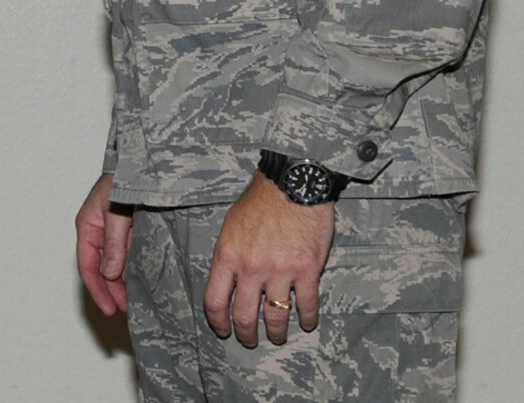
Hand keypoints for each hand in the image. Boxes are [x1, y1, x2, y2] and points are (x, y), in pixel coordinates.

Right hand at [76, 173, 133, 315]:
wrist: (146, 161)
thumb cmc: (124, 177)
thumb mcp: (115, 210)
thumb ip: (113, 241)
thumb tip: (110, 273)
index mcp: (88, 226)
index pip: (87, 266)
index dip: (97, 290)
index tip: (110, 309)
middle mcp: (100, 232)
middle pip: (102, 270)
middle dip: (112, 291)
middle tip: (127, 309)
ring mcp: (116, 233)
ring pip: (117, 265)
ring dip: (125, 283)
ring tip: (139, 301)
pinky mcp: (133, 232)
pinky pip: (131, 256)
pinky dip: (136, 271)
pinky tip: (147, 282)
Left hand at [203, 172, 334, 346]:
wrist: (292, 183)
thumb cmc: (260, 201)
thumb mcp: (230, 226)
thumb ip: (229, 256)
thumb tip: (229, 282)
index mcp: (227, 256)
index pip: (215, 301)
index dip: (218, 322)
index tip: (224, 330)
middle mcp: (251, 267)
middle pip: (244, 316)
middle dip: (246, 334)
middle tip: (250, 340)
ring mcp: (280, 271)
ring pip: (275, 316)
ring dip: (276, 332)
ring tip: (278, 336)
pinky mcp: (307, 270)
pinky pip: (307, 305)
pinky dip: (307, 319)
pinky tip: (306, 323)